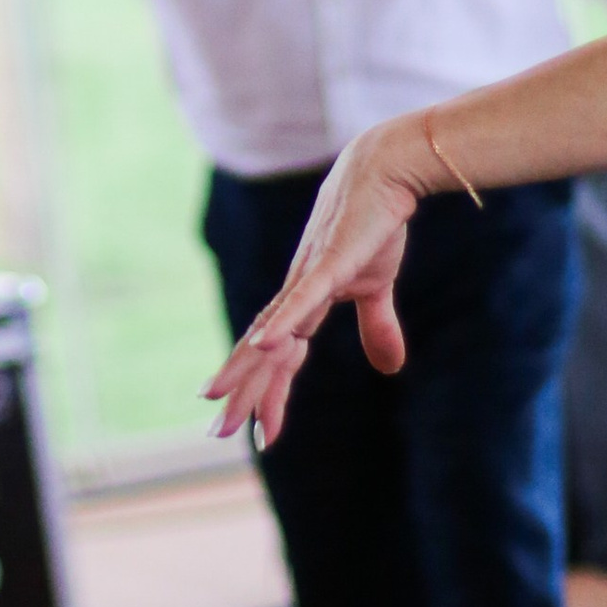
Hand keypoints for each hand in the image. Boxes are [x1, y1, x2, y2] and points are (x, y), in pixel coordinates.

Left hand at [205, 119, 429, 447]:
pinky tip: (261, 346)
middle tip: (217, 433)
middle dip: (241, 395)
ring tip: (217, 400)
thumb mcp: (377, 286)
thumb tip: (390, 368)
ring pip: (270, 333)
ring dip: (245, 368)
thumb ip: (377, 326)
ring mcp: (307, 277)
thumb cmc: (374, 222)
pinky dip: (281, 323)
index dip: (270, 396)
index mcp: (305, 303)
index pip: (281, 360)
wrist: (385, 170)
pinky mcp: (328, 262)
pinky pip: (301, 299)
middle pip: (263, 355)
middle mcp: (296, 294)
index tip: (262, 436)